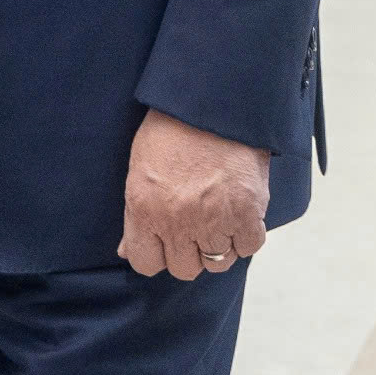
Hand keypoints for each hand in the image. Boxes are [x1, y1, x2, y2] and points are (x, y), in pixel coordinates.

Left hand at [118, 108, 268, 280]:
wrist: (211, 106)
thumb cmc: (170, 131)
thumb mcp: (139, 169)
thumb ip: (135, 214)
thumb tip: (126, 250)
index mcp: (145, 210)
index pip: (145, 263)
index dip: (154, 254)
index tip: (161, 243)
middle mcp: (179, 222)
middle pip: (184, 268)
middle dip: (186, 252)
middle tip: (191, 228)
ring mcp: (215, 221)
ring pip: (217, 263)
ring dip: (217, 247)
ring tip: (215, 221)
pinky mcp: (248, 214)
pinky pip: (247, 247)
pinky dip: (244, 237)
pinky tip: (237, 218)